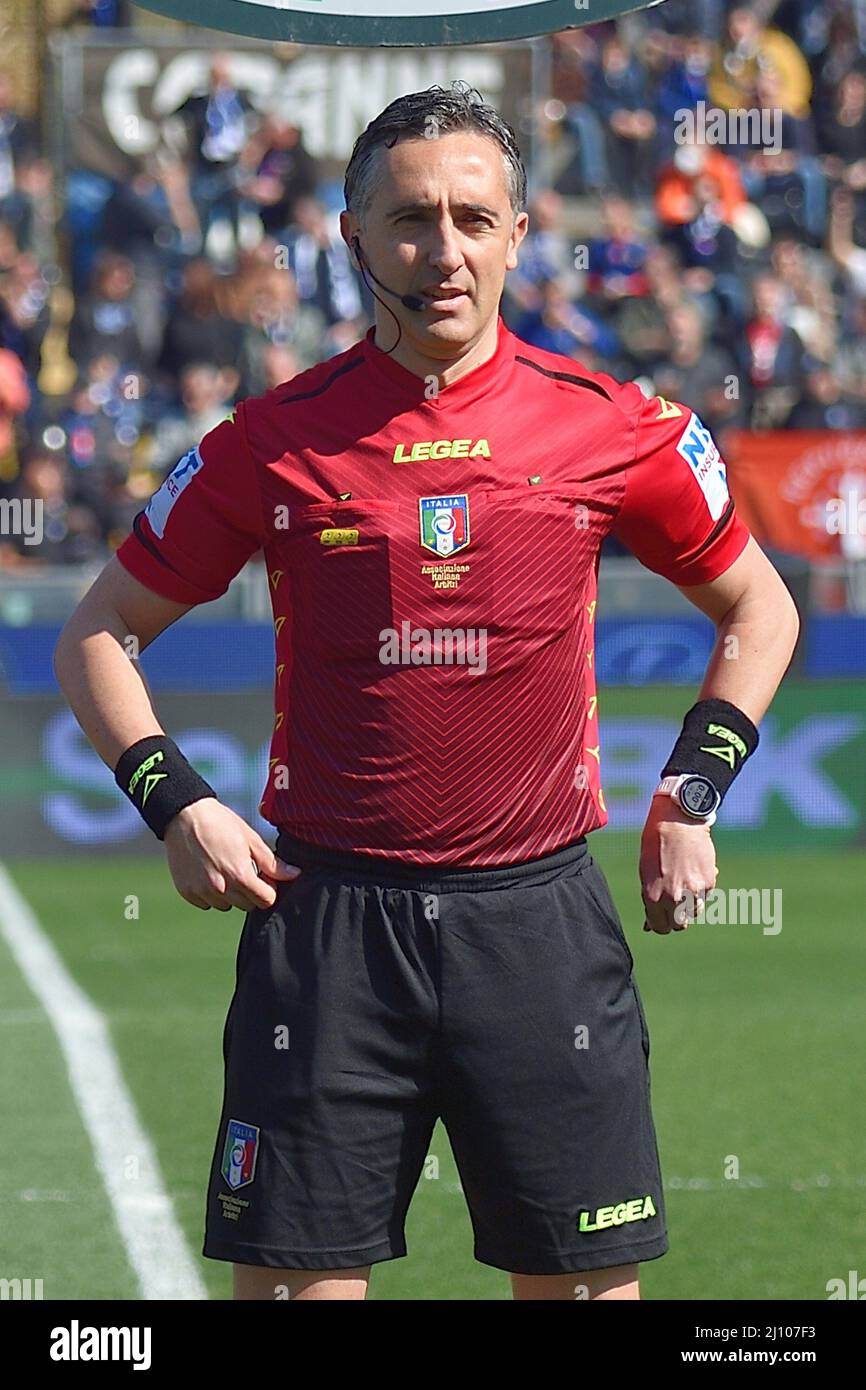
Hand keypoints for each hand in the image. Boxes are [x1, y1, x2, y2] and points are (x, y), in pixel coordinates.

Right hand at [164, 799, 300, 911]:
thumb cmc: (221, 823)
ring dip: (230, 894)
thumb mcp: (250, 839)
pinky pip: (206, 903)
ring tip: (223, 869)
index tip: (264, 878)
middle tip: (243, 870)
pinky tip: (208, 872)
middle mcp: (221, 888)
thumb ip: (272, 863)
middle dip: (251, 892)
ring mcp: (202, 892)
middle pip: (248, 906)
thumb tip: (294, 874)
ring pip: (226, 906)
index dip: (269, 889)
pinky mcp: (187, 892)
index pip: (266, 900)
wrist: (184, 816)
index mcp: (240, 875)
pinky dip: (210, 893)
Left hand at [639, 796, 717, 933]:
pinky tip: (694, 870)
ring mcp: (693, 891)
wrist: (678, 822)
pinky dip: (701, 888)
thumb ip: (650, 899)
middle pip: (679, 925)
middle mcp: (674, 898)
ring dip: (690, 902)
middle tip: (675, 904)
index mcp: (653, 897)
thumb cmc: (656, 845)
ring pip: (695, 912)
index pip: (660, 927)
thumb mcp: (646, 873)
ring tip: (684, 882)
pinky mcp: (709, 882)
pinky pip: (705, 895)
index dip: (661, 923)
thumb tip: (649, 924)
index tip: (663, 917)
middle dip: (677, 917)